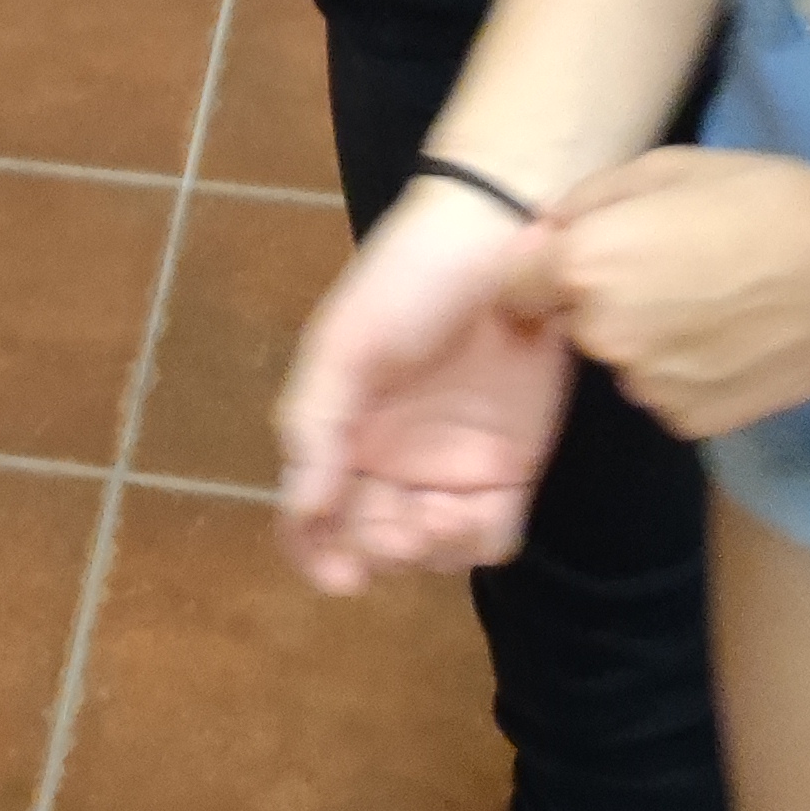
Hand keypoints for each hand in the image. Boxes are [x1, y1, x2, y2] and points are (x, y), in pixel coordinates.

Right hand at [276, 182, 575, 589]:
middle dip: (379, 548)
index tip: (340, 574)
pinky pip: (491, 535)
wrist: (503, 236)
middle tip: (400, 523)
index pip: (313, 512)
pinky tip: (473, 505)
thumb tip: (299, 511)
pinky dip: (478, 538)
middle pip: (372, 541)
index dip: (316, 553)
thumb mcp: (345, 341)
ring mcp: (451, 464)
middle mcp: (391, 455)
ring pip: (431, 551)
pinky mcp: (510, 466)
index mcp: (341, 427)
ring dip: (430, 550)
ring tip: (441, 511)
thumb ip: (315, 424)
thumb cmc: (409, 280)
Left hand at [513, 146, 809, 437]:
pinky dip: (687, 372)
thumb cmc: (755, 200)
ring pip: (626, 361)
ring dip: (647, 340)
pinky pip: (667, 393)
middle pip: (577, 323)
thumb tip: (549, 227)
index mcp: (585, 266)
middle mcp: (604, 336)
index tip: (569, 263)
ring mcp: (649, 389)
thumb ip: (589, 200)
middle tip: (670, 269)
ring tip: (713, 301)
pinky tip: (733, 339)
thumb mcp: (662, 167)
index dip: (539, 273)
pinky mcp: (691, 424)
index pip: (517, 284)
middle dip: (604, 300)